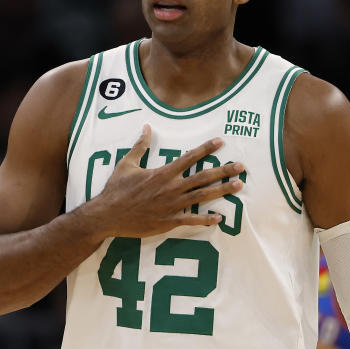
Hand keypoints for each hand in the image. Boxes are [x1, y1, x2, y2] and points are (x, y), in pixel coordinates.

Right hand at [89, 125, 244, 237]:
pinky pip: (191, 219)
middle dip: (224, 170)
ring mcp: (172, 205)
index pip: (189, 157)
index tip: (221, 142)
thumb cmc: (116, 189)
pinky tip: (220, 217)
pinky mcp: (169, 221)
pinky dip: (206, 219)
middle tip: (241, 166)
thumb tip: (146, 127)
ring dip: (222, 191)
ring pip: (202, 196)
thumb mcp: (126, 164)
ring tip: (238, 186)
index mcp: (163, 172)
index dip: (206, 149)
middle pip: (203, 176)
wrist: (108, 214)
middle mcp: (171, 187)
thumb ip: (140, 146)